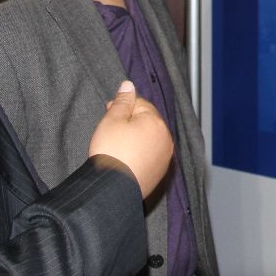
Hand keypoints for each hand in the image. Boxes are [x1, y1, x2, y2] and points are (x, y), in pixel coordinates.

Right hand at [90, 81, 172, 197]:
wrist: (113, 189)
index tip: (109, 110)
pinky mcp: (160, 173)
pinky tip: (126, 159)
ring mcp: (165, 157)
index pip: (141, 104)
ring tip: (117, 145)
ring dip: (136, 138)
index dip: (123, 106)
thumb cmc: (111, 152)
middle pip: (147, 121)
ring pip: (149, 139)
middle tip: (111, 129)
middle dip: (130, 121)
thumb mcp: (112, 120)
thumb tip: (129, 85)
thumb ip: (122, 101)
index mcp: (156, 122)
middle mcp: (166, 138)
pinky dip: (140, 154)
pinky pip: (150, 156)